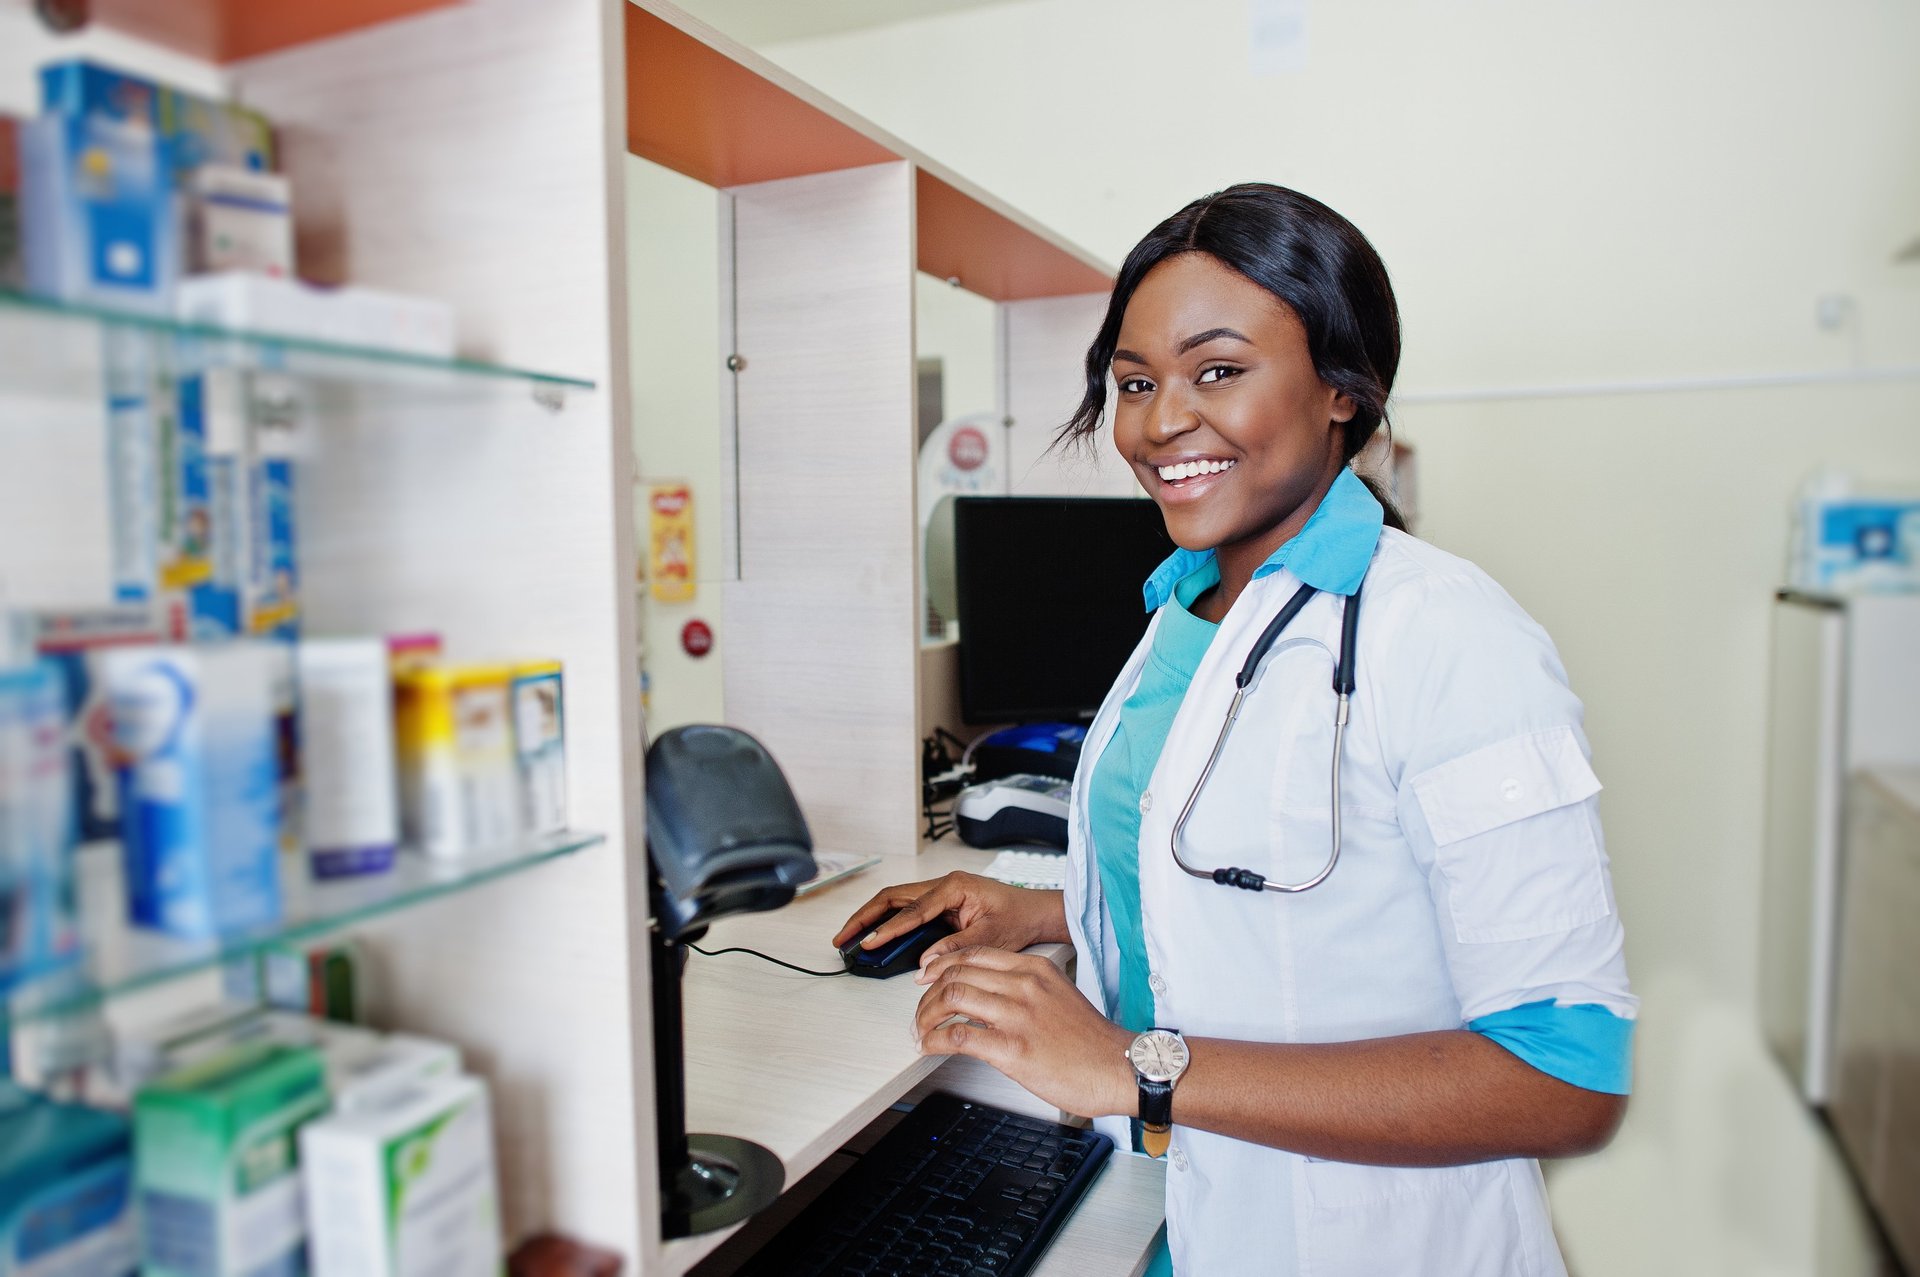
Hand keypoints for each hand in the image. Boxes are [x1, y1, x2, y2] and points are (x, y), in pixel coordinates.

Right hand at [831, 872, 1063, 969]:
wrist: (1036, 912)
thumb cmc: (1018, 918)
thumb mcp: (989, 938)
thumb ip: (955, 949)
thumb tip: (925, 965)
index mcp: (954, 887)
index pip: (912, 911)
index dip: (888, 930)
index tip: (869, 944)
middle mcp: (943, 885)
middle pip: (893, 898)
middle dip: (865, 917)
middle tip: (843, 937)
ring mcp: (940, 893)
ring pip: (896, 902)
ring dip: (872, 919)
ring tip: (851, 937)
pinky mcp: (941, 904)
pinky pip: (907, 911)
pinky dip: (888, 922)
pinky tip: (876, 936)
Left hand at [913, 946, 1134, 1121]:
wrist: (1120, 1068)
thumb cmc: (1092, 1041)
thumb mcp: (1059, 994)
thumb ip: (1025, 988)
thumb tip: (990, 996)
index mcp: (1034, 969)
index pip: (973, 954)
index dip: (942, 964)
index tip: (927, 977)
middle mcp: (1024, 985)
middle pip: (955, 974)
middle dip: (928, 994)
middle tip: (920, 1010)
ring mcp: (1017, 1015)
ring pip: (950, 999)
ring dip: (925, 1016)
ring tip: (921, 1030)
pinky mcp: (1012, 1048)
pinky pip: (957, 1037)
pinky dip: (934, 1041)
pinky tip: (929, 1048)